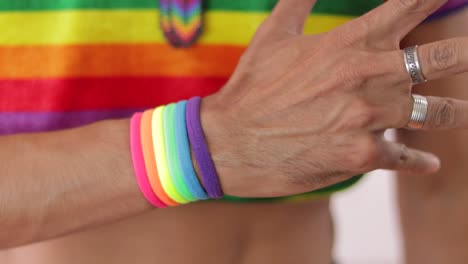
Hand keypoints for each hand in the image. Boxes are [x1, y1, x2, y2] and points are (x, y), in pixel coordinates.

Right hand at [201, 0, 467, 196]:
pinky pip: (406, 157)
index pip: (412, 4)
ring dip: (457, 112)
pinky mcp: (362, 156)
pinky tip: (427, 162)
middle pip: (447, 57)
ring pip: (439, 113)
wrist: (231, 143)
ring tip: (463, 112)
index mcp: (351, 42)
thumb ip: (299, 0)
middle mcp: (370, 76)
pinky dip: (418, 160)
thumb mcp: (273, 35)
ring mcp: (370, 118)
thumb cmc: (251, 88)